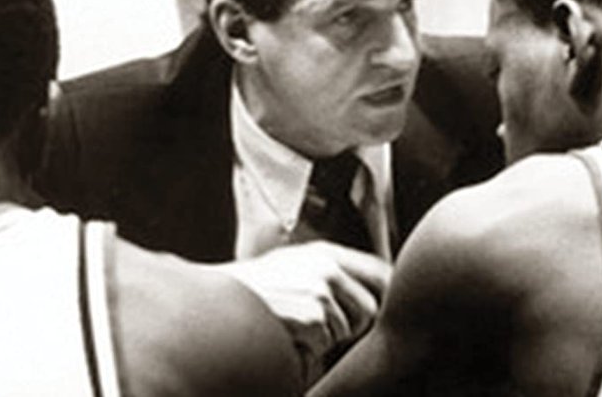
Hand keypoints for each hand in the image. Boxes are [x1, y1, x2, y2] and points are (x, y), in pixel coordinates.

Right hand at [209, 242, 391, 375]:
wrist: (215, 305)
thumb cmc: (253, 290)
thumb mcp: (293, 265)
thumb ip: (330, 271)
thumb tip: (375, 286)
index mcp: (325, 253)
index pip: (378, 271)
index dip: (386, 292)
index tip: (385, 304)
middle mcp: (326, 268)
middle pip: (369, 308)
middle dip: (351, 325)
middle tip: (319, 325)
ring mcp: (320, 293)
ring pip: (347, 330)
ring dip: (325, 338)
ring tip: (293, 325)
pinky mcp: (312, 318)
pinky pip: (325, 344)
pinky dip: (307, 348)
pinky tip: (285, 334)